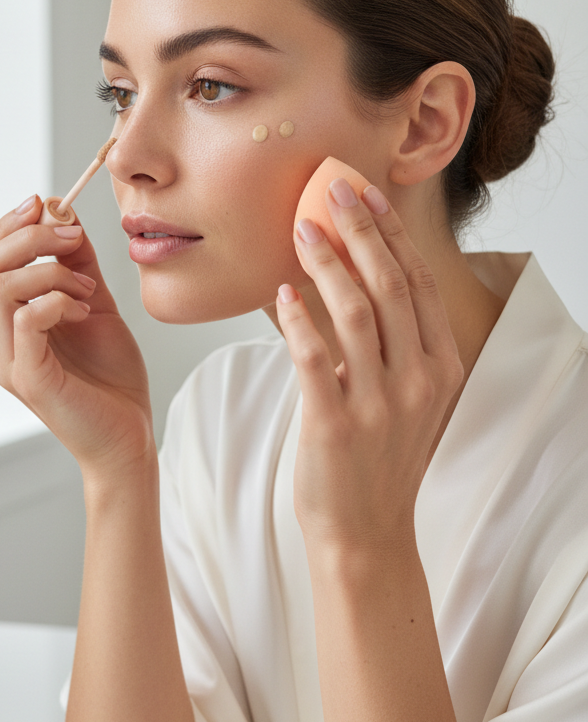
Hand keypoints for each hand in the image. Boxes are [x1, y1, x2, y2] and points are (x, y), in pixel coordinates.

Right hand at [0, 195, 153, 477]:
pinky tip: (85, 309)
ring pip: (0, 287)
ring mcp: (7, 362)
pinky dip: (58, 299)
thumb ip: (77, 263)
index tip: (46, 205)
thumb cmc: (110, 377)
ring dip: (50, 270)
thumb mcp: (94, 303)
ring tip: (87, 287)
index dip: (9, 226)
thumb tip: (62, 214)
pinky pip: (27, 318)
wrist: (128, 435)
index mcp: (3, 324)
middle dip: (27, 237)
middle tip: (71, 236)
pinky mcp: (29, 378)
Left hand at [275, 179, 464, 552]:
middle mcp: (418, 380)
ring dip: (327, 264)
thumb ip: (390, 344)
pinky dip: (296, 320)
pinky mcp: (336, 423)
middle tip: (334, 189)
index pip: (419, 285)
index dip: (392, 236)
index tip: (369, 196)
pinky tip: (281, 293)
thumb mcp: (404, 397)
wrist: (366, 531)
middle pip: (391, 287)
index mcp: (440, 367)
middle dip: (361, 231)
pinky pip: (313, 357)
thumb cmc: (378, 458)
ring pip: (355, 313)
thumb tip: (344, 279)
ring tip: (301, 230)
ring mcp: (380, 403)